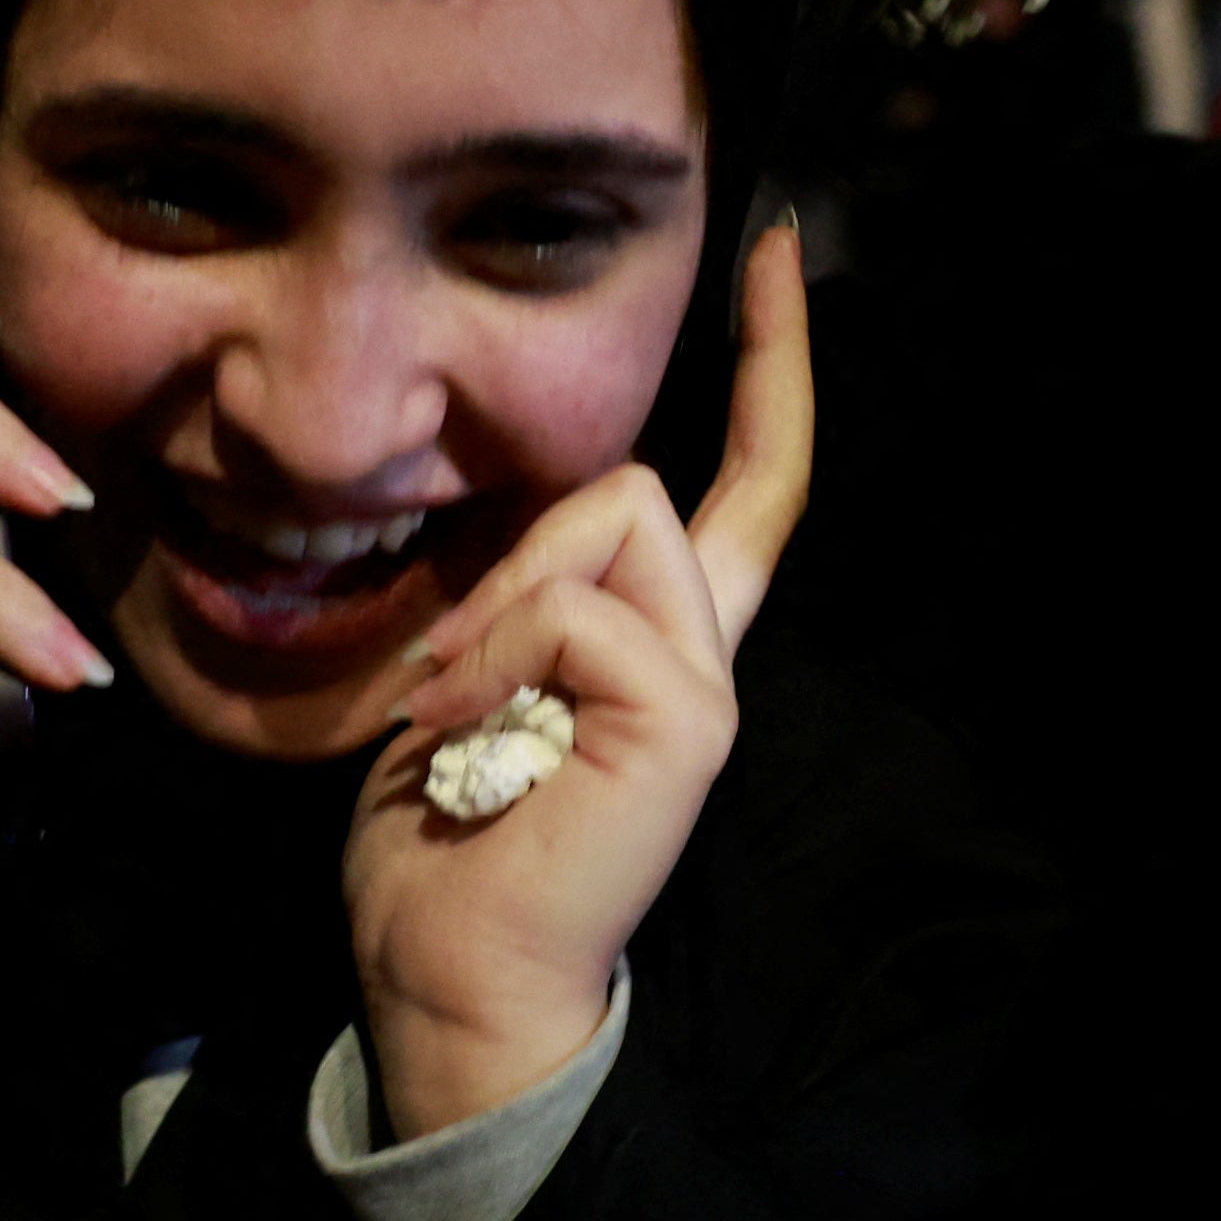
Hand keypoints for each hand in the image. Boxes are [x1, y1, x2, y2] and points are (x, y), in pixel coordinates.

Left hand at [346, 222, 812, 1135]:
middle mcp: (706, 654)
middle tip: (453, 678)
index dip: (773, 362)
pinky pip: (576, 608)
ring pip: (611, 518)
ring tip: (465, 715)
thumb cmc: (441, 842)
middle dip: (517, 551)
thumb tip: (521, 537)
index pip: (749, 479)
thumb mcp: (469, 674)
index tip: (779, 245)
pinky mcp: (686, 717)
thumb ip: (516, 591)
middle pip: (636, 482)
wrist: (451, 975)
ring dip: (499, 604)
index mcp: (662, 641)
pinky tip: (476, 736)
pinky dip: (496, 656)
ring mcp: (706, 685)